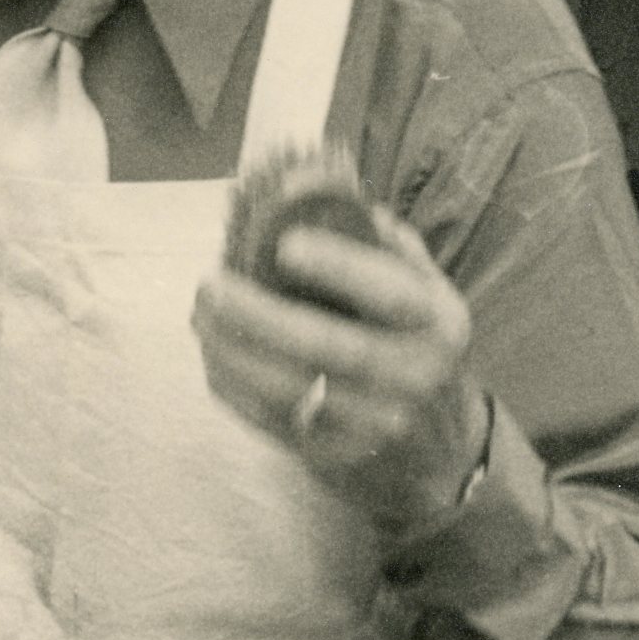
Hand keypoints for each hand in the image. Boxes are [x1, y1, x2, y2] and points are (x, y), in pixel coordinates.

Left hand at [192, 212, 490, 544]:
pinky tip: (213, 354)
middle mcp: (414, 374)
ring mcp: (375, 423)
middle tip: (209, 284)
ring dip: (231, 350)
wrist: (438, 449)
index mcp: (438, 321)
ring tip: (200, 316)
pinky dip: (233, 385)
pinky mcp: (336, 456)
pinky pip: (271, 419)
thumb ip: (377, 239)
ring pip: (291, 387)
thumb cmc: (414, 345)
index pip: (390, 293)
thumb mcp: (423, 291)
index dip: (338, 266)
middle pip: (329, 346)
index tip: (284, 244)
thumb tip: (310, 182)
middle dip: (258, 314)